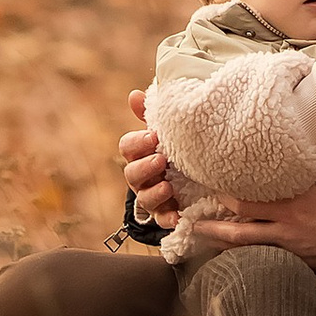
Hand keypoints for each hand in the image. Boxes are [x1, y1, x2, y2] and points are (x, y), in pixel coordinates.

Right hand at [119, 88, 178, 224]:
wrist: (188, 179)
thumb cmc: (172, 148)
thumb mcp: (164, 131)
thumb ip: (150, 114)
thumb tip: (134, 95)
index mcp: (139, 153)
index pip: (127, 147)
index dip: (137, 143)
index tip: (153, 137)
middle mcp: (141, 177)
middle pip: (131, 174)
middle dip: (145, 167)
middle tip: (161, 159)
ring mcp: (151, 197)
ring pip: (144, 198)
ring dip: (155, 192)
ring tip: (168, 186)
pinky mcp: (165, 214)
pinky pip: (163, 220)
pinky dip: (169, 219)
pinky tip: (178, 216)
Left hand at [177, 163, 315, 268]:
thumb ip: (306, 158)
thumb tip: (289, 138)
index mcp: (292, 205)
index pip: (247, 203)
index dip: (223, 197)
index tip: (207, 186)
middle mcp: (286, 230)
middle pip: (239, 230)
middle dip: (212, 224)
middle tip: (189, 219)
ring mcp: (291, 250)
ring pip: (248, 249)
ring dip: (222, 243)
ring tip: (200, 237)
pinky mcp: (299, 263)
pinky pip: (265, 260)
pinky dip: (246, 257)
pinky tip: (232, 255)